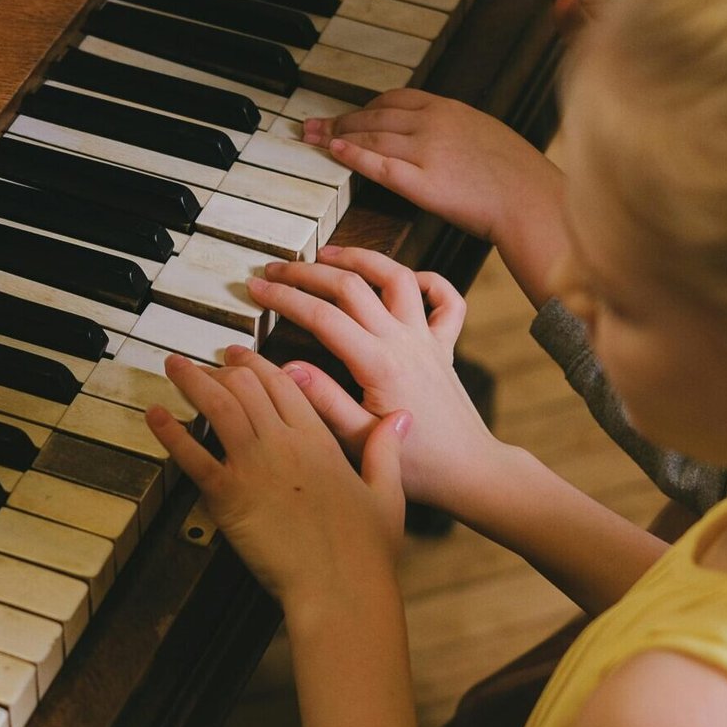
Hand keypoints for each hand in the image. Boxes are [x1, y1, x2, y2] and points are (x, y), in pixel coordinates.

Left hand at [147, 351, 405, 607]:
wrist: (341, 588)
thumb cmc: (366, 551)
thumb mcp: (387, 493)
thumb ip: (385, 450)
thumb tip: (399, 418)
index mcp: (319, 440)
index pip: (283, 384)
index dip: (257, 364)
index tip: (242, 356)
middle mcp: (284, 444)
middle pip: (245, 386)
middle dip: (222, 368)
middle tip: (205, 362)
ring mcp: (254, 467)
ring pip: (217, 406)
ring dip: (191, 382)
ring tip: (174, 367)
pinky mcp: (229, 496)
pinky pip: (193, 455)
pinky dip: (170, 433)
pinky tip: (156, 416)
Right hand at [243, 246, 506, 515]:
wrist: (470, 472)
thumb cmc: (418, 465)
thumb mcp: (358, 441)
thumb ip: (323, 401)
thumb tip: (286, 369)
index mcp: (379, 365)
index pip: (322, 316)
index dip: (284, 298)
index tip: (256, 289)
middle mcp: (404, 342)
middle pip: (352, 286)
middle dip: (308, 272)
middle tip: (276, 269)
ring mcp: (427, 340)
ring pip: (398, 278)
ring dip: (362, 259)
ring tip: (329, 253)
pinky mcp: (444, 347)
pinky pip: (446, 301)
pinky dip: (428, 281)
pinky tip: (405, 279)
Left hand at [299, 89, 563, 247]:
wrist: (531, 200)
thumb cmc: (514, 175)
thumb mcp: (483, 135)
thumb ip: (453, 130)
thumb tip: (434, 133)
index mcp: (449, 109)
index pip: (394, 99)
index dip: (364, 107)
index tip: (347, 115)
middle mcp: (434, 123)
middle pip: (374, 115)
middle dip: (340, 119)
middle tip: (312, 125)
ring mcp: (427, 151)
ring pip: (371, 136)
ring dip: (336, 134)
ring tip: (312, 138)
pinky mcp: (422, 181)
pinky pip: (379, 163)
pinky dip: (353, 154)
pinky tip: (334, 150)